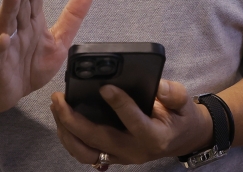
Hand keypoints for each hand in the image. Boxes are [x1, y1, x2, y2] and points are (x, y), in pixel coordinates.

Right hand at [0, 0, 93, 111]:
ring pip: (7, 23)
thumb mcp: (59, 41)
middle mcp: (18, 29)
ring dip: (9, 7)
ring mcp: (6, 45)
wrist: (9, 92)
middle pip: (20, 6)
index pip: (35, 0)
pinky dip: (0, 46)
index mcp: (32, 23)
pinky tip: (5, 37)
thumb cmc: (32, 65)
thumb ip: (73, 16)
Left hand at [50, 79, 213, 164]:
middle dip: (73, 120)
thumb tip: (157, 85)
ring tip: (56, 108)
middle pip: (98, 140)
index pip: (134, 122)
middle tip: (59, 98)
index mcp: (154, 137)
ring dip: (66, 132)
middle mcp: (134, 151)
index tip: (105, 87)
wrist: (182, 139)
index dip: (120, 105)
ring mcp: (121, 157)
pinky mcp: (112, 157)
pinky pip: (86, 153)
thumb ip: (174, 94)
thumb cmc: (181, 117)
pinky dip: (70, 139)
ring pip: (86, 152)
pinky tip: (62, 120)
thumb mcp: (185, 102)